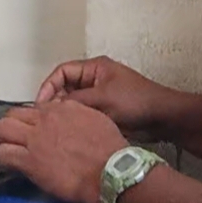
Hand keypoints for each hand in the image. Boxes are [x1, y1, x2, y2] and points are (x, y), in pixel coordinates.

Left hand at [0, 99, 125, 202]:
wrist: (110, 169)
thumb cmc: (108, 147)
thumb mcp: (94, 117)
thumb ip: (76, 113)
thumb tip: (66, 119)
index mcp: (61, 108)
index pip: (33, 108)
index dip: (30, 120)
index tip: (32, 131)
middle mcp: (44, 119)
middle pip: (12, 114)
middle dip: (10, 126)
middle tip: (13, 139)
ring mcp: (35, 139)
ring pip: (2, 130)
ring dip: (3, 140)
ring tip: (8, 150)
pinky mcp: (30, 161)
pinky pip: (4, 154)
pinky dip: (3, 159)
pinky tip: (10, 165)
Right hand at [35, 56, 172, 134]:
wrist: (161, 118)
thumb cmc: (135, 102)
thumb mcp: (103, 98)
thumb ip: (76, 101)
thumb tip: (53, 107)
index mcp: (95, 68)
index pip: (62, 72)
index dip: (48, 86)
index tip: (40, 105)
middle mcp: (95, 79)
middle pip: (66, 87)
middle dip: (55, 101)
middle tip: (45, 119)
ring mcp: (99, 96)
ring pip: (73, 103)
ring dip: (65, 113)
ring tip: (53, 129)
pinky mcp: (104, 112)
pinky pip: (83, 115)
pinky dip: (75, 122)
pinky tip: (68, 134)